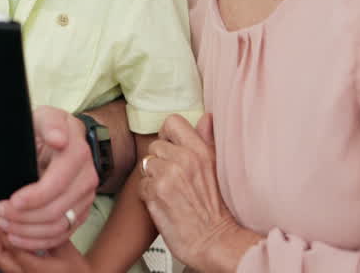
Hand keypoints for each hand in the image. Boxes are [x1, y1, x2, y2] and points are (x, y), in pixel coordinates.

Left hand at [0, 106, 97, 249]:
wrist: (64, 138)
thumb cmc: (48, 128)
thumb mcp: (46, 117)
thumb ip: (50, 125)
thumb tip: (58, 139)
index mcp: (78, 154)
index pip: (57, 183)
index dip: (34, 197)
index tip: (10, 201)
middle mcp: (87, 178)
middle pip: (57, 209)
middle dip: (25, 217)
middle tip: (0, 214)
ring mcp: (86, 198)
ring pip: (59, 226)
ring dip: (29, 232)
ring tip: (5, 227)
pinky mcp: (80, 212)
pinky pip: (62, 235)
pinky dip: (38, 241)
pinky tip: (17, 238)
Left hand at [0, 220, 91, 272]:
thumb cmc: (77, 271)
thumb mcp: (68, 250)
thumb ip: (50, 235)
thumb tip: (34, 214)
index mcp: (36, 270)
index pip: (13, 248)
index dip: (3, 231)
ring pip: (0, 261)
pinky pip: (6, 264)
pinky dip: (4, 250)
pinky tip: (8, 238)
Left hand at [139, 114, 250, 270]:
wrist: (216, 241)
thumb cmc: (217, 209)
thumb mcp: (217, 168)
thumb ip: (207, 140)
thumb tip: (206, 117)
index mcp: (200, 150)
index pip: (172, 122)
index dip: (167, 135)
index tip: (171, 149)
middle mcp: (183, 159)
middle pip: (155, 145)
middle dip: (159, 161)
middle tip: (173, 179)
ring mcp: (167, 175)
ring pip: (146, 164)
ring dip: (153, 178)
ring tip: (170, 192)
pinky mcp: (154, 193)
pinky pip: (141, 185)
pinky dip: (149, 194)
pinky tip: (164, 203)